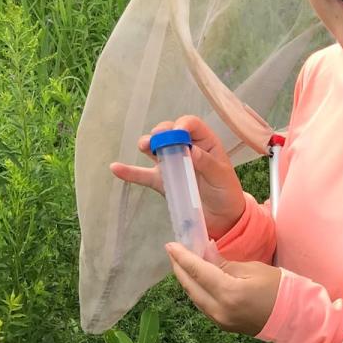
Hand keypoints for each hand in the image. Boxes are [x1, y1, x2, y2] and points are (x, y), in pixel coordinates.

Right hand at [108, 114, 246, 240]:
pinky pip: (143, 175)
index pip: (190, 125)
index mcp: (204, 143)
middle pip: (169, 132)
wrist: (222, 218)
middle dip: (161, 132)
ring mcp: (172, 164)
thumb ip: (207, 163)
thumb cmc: (226, 192)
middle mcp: (186, 149)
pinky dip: (130, 172)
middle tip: (157, 139)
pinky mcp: (162, 181)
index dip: (182, 125)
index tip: (177, 132)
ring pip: (155, 149)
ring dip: (147, 144)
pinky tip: (116, 168)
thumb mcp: (221, 176)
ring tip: (144, 146)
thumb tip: (192, 151)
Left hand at [165, 243, 281, 336]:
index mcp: (229, 293)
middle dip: (179, 268)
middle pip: (190, 287)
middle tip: (173, 252)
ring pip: (194, 297)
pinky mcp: (223, 325)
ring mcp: (220, 321)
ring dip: (186, 280)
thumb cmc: (280, 288)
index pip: (198, 271)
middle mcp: (220, 310)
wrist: (295, 318)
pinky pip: (203, 305)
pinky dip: (197, 290)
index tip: (171, 245)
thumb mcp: (254, 269)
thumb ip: (225, 264)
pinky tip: (196, 280)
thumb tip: (206, 253)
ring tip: (182, 263)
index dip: (182, 257)